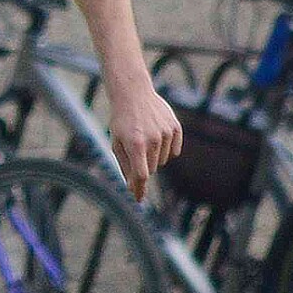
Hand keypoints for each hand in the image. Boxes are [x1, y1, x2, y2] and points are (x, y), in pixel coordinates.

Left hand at [106, 82, 182, 201]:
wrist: (133, 94)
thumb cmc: (121, 121)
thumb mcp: (117, 143)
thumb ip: (125, 165)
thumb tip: (132, 187)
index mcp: (136, 144)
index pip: (142, 175)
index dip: (140, 189)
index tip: (138, 199)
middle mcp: (153, 140)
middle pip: (151, 169)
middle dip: (142, 165)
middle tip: (135, 149)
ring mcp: (166, 133)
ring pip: (163, 160)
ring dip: (154, 156)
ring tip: (144, 138)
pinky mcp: (176, 128)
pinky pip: (174, 151)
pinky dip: (166, 149)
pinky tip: (157, 135)